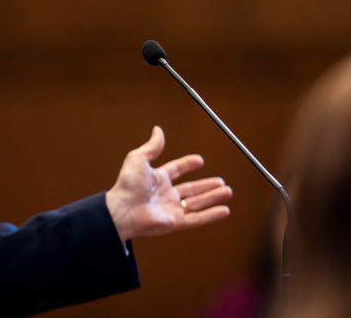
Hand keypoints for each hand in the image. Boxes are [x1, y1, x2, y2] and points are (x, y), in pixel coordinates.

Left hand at [105, 126, 231, 242]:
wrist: (122, 209)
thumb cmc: (127, 184)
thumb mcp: (139, 158)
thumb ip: (152, 146)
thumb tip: (158, 129)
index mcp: (157, 179)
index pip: (176, 170)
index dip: (187, 164)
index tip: (200, 160)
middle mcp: (166, 194)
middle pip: (191, 189)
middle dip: (206, 185)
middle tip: (221, 181)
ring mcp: (171, 209)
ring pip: (197, 203)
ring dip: (213, 197)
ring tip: (228, 191)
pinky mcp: (175, 222)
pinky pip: (197, 218)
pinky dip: (212, 215)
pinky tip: (225, 210)